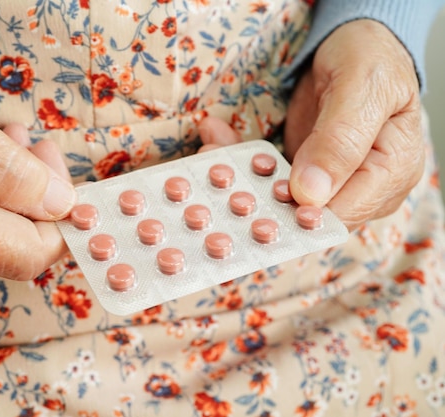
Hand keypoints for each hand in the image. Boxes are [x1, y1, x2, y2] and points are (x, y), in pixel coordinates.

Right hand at [0, 55, 76, 279]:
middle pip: (17, 246)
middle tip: (38, 148)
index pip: (28, 253)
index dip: (61, 223)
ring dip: (20, 189)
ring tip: (12, 140)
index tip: (68, 182)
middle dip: (41, 199)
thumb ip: (15, 174)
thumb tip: (62, 206)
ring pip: (1, 233)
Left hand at [199, 19, 423, 230]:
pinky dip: (241, 161)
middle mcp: (361, 188)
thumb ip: (341, 140)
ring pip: (278, 198)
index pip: (344, 214)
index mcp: (391, 173)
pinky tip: (217, 141)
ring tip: (211, 149)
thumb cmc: (372, 58)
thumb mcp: (363, 87)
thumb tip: (310, 194)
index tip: (261, 198)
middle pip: (306, 211)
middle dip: (258, 196)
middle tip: (217, 170)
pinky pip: (267, 177)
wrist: (357, 44)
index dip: (301, 215)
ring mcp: (329, 182)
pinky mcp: (302, 173)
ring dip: (241, 177)